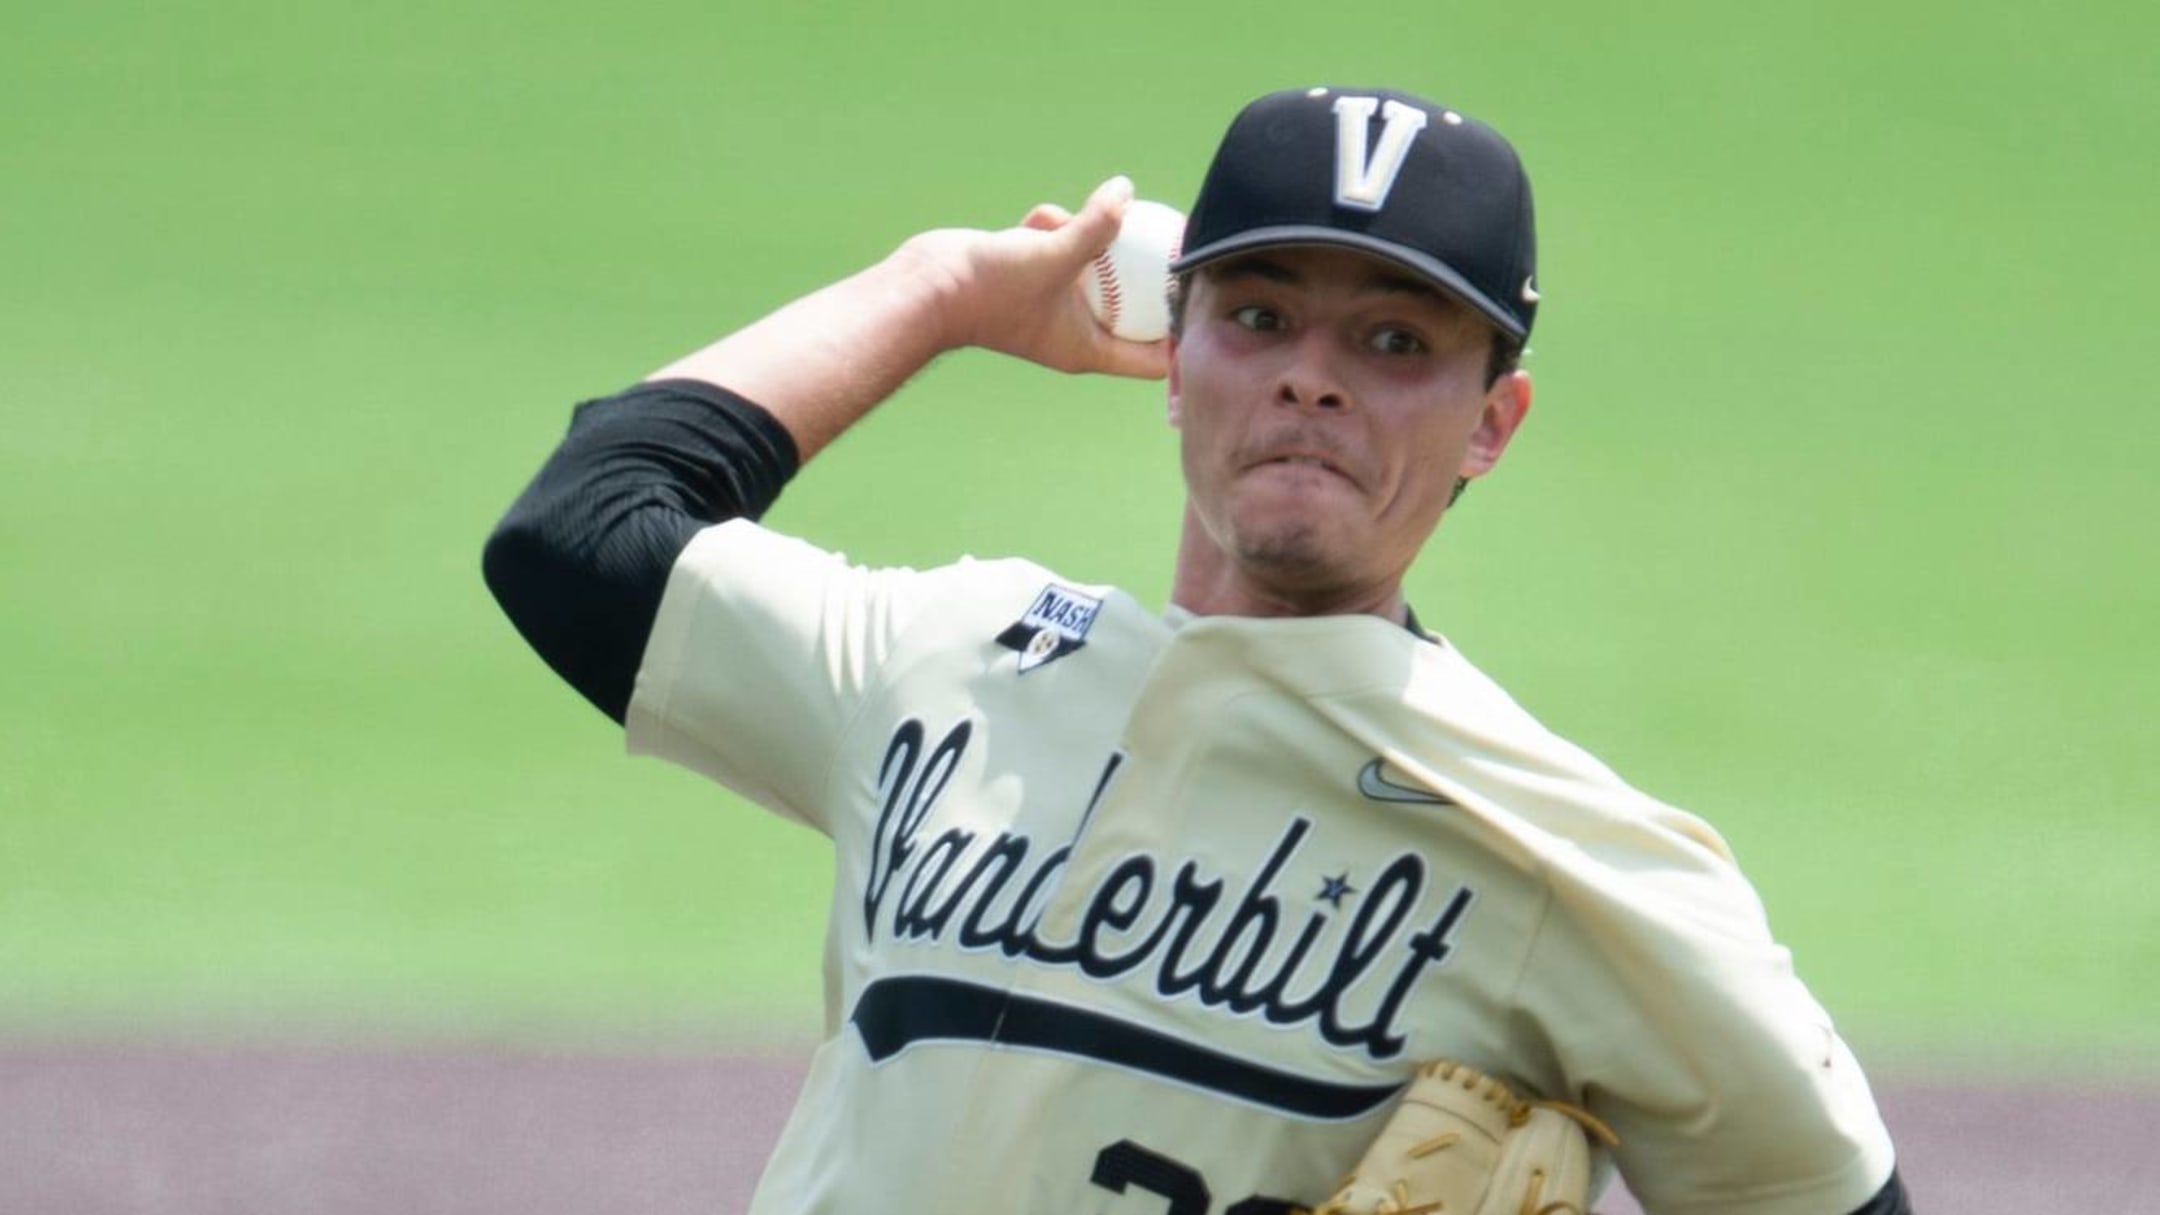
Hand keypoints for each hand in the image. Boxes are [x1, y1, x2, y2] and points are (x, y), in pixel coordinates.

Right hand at [905, 176, 1169, 380]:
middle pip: (1131, 308)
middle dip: (1145, 276)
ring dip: (1090, 239)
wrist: (926, 286)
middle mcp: (1073, 331)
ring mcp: (1050, 303)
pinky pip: (1058, 248)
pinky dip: (1053, 228)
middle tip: (1170, 243)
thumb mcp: (1053, 254)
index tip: (1200, 300)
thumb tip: (1127, 191)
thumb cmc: (988, 288)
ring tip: (1077, 224)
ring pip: (1094, 268)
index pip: (1152, 357)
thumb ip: (1096, 226)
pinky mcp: (1028, 276)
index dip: (1181, 335)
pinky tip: (1038, 220)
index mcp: (1087, 348)